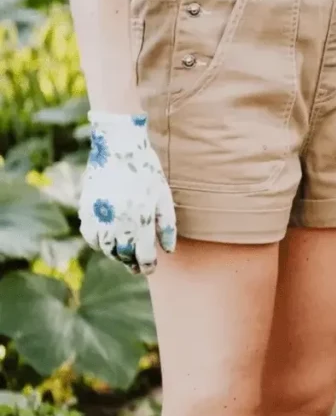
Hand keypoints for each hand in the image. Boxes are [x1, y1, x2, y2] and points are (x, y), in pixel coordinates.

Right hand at [78, 111, 176, 274]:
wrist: (118, 146)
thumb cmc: (146, 170)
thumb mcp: (163, 196)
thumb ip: (167, 225)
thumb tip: (168, 250)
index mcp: (140, 219)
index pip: (143, 255)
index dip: (148, 266)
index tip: (150, 269)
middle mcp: (118, 220)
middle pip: (123, 255)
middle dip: (131, 263)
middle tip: (137, 266)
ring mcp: (99, 215)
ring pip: (105, 248)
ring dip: (115, 254)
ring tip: (124, 254)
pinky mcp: (86, 208)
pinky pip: (90, 235)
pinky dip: (98, 242)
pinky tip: (108, 240)